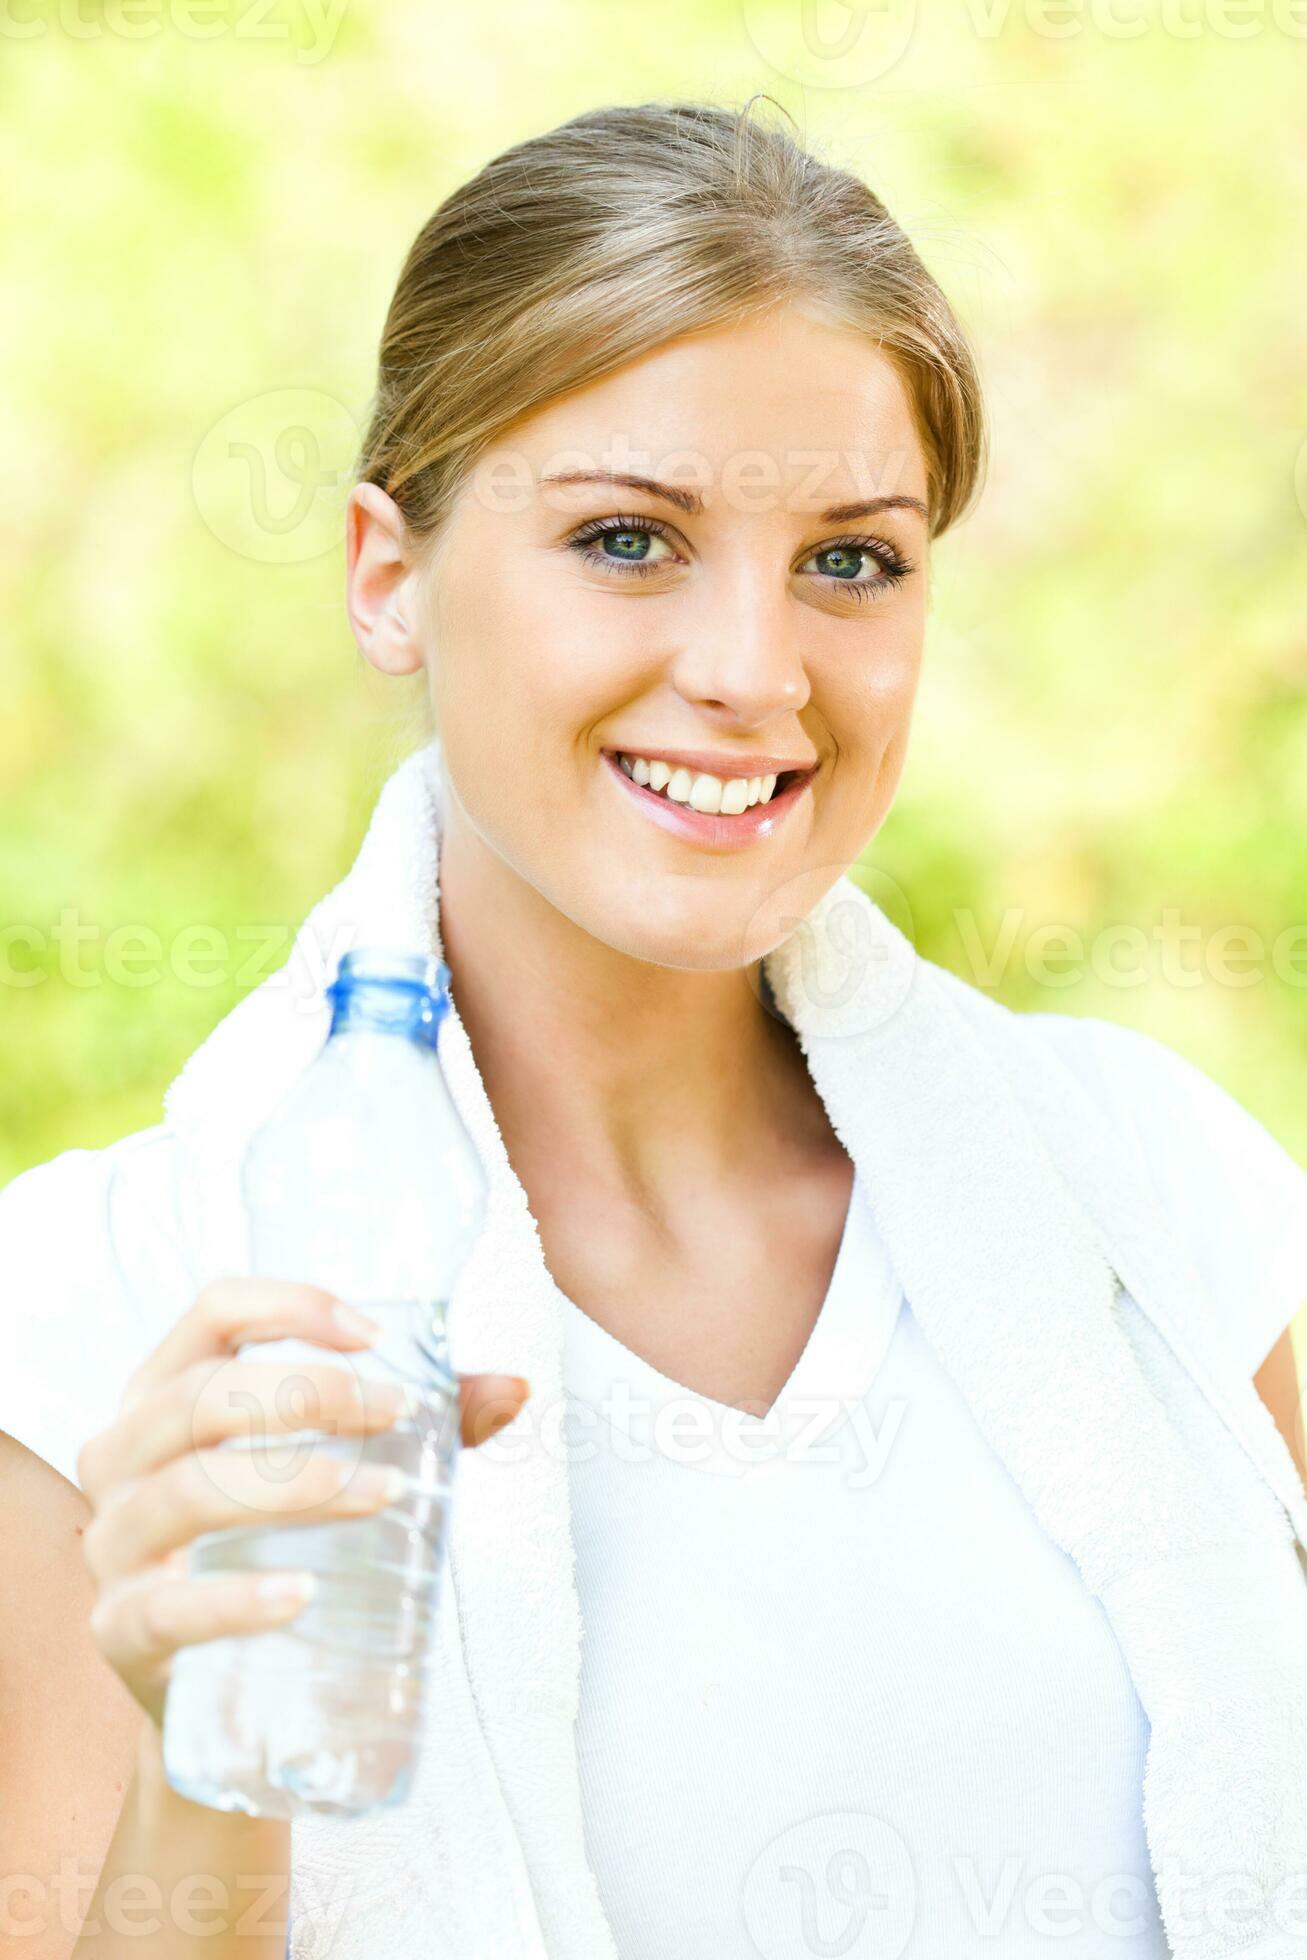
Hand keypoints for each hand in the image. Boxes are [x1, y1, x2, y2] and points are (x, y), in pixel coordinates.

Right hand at [75, 1277, 528, 1727]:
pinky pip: (167, 1608)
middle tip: (395, 1415)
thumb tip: (515, 1390)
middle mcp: (122, 1454)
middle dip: (306, 1395)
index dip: (289, 1306)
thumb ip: (427, 1427)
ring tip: (382, 1496)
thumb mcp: (339, 1467)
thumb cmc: (278, 1545)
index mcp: (165, 1392)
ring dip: (293, 1484)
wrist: (227, 1696)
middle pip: (199, 1395)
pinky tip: (301, 1593)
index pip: (211, 1313)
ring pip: (188, 1489)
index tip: (372, 1336)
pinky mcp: (120, 1634)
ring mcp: (114, 1545)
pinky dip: (236, 1599)